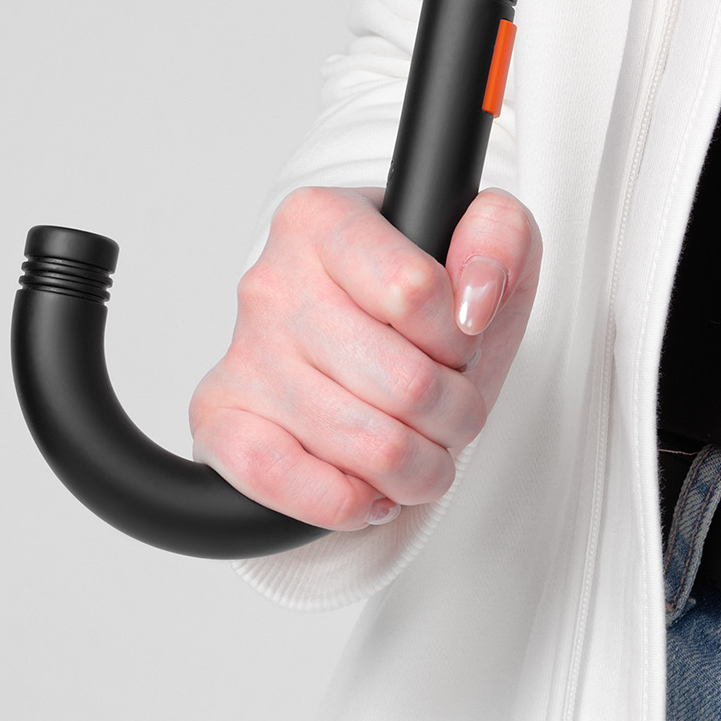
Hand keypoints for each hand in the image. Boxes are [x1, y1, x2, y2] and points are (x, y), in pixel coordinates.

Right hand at [189, 186, 541, 531]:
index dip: (459, 336)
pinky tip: (367, 487)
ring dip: (420, 467)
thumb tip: (475, 296)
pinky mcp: (219, 419)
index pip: (415, 291)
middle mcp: (272, 280)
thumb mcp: (484, 246)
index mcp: (323, 220)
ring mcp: (244, 352)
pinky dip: (344, 500)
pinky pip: (281, 478)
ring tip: (423, 449)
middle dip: (456, 412)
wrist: (366, 355)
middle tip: (452, 407)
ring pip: (366, 444)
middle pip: (406, 382)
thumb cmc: (422, 305)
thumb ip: (500, 234)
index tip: (459, 339)